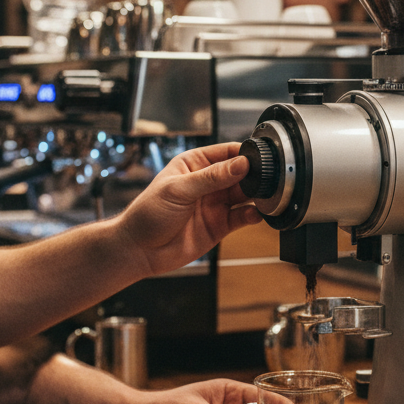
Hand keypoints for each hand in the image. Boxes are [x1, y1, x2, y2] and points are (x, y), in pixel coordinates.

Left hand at [117, 142, 261, 276]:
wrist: (139, 250)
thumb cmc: (147, 214)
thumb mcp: (179, 189)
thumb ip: (212, 177)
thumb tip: (240, 164)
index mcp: (195, 164)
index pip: (227, 152)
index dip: (244, 154)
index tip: (257, 159)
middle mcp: (208, 182)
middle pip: (241, 174)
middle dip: (254, 176)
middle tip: (264, 179)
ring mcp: (215, 204)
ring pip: (245, 195)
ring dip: (256, 195)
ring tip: (264, 196)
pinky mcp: (220, 225)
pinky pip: (242, 217)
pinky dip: (253, 215)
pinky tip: (255, 214)